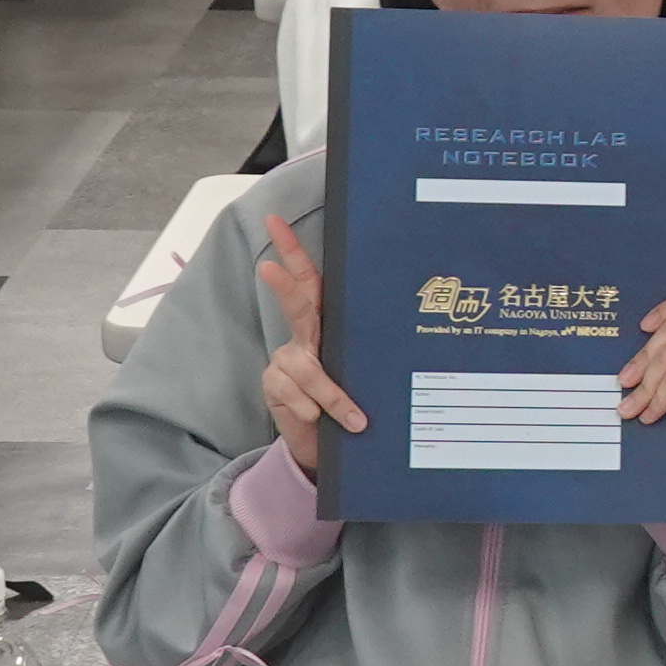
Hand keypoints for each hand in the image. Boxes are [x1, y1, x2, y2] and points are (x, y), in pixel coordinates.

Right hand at [253, 215, 368, 476]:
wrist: (327, 444)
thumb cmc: (351, 400)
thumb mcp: (361, 371)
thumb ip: (365, 352)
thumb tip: (396, 329)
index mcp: (324, 325)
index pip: (308, 281)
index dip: (292, 250)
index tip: (275, 221)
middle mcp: (302, 337)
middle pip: (293, 304)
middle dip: (282, 284)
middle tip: (269, 266)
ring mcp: (285, 362)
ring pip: (306, 368)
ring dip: (331, 395)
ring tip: (353, 419)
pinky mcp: (274, 386)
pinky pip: (297, 394)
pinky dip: (316, 410)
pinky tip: (320, 420)